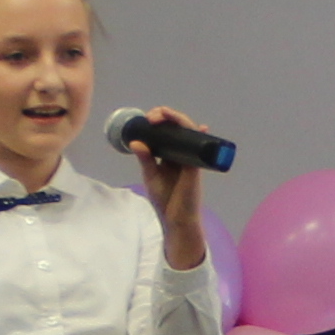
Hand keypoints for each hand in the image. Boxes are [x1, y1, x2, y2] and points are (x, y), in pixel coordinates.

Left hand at [121, 107, 212, 262]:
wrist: (176, 220)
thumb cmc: (165, 200)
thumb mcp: (151, 176)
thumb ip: (145, 159)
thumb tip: (135, 141)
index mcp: (170, 156)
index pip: (167, 133)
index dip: (160, 121)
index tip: (148, 118)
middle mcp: (182, 154)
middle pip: (179, 129)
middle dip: (166, 116)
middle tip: (153, 116)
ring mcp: (191, 159)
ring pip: (189, 133)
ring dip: (179, 120)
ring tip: (164, 114)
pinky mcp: (196, 167)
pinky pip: (198, 147)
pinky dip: (197, 135)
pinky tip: (199, 127)